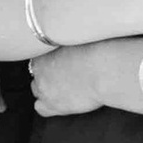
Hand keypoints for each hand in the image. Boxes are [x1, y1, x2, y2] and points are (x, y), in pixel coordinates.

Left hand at [28, 40, 142, 119]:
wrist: (106, 69)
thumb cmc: (101, 48)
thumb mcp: (80, 35)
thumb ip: (69, 37)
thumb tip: (73, 34)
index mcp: (45, 50)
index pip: (38, 56)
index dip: (50, 60)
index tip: (62, 62)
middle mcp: (40, 69)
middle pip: (36, 72)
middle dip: (47, 74)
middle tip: (65, 74)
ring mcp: (45, 88)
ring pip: (36, 89)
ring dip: (47, 88)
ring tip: (64, 88)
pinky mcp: (53, 105)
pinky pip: (40, 108)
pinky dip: (47, 106)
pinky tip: (61, 102)